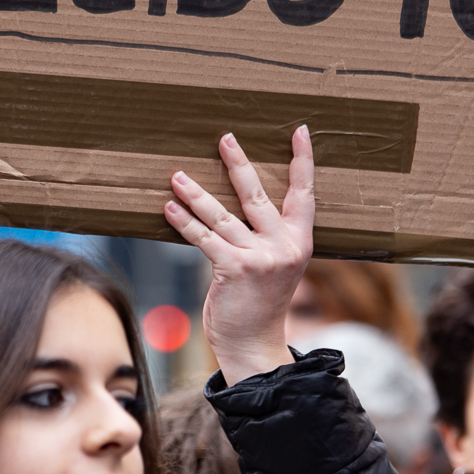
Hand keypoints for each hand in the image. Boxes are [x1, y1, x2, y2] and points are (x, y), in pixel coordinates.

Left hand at [164, 126, 314, 385]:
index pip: (305, 193)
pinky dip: (184, 222)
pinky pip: (204, 238)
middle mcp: (284, 246)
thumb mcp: (278, 265)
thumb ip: (270, 236)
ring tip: (178, 175)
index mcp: (300, 241)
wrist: (254, 343)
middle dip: (238, 164)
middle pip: (258, 195)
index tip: (299, 130)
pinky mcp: (234, 269)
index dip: (302, 160)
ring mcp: (260, 258)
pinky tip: (168, 207)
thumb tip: (242, 201)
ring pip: (223, 215)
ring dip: (196, 193)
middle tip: (225, 138)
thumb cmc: (260, 301)